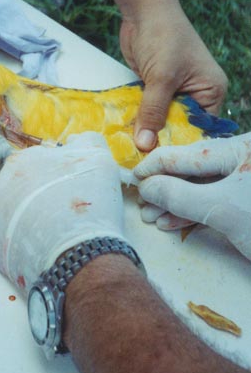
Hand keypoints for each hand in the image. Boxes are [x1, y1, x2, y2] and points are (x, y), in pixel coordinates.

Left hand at [0, 133, 127, 293]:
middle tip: (64, 213)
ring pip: (14, 214)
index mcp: (21, 161)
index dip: (58, 176)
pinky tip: (45, 249)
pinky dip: (26, 243)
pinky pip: (11, 240)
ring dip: (31, 219)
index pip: (38, 163)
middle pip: (23, 188)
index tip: (72, 190)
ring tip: (56, 234)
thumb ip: (86, 141)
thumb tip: (74, 141)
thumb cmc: (90, 203)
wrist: (80, 256)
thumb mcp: (99, 158)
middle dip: (40, 196)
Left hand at [120, 10, 226, 151]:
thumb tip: (146, 145)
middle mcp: (197, 94)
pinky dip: (138, 119)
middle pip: (179, 128)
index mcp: (211, 92)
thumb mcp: (161, 77)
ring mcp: (175, 92)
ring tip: (130, 153)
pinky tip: (125, 135)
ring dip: (146, 131)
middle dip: (161, 141)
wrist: (143, 10)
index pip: (200, 129)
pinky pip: (148, 111)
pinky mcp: (155, 88)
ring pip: (161, 120)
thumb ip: (153, 111)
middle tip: (142, 162)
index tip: (162, 164)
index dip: (181, 145)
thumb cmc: (163, 36)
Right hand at [134, 133, 250, 259]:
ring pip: (202, 187)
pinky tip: (171, 223)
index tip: (132, 178)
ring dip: (175, 203)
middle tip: (140, 204)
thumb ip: (180, 194)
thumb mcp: (221, 209)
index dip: (157, 166)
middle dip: (165, 188)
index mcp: (242, 149)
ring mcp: (247, 182)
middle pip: (194, 169)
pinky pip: (214, 201)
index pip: (189, 153)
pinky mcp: (247, 204)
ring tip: (151, 217)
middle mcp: (244, 160)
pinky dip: (192, 213)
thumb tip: (147, 186)